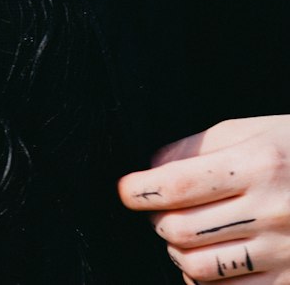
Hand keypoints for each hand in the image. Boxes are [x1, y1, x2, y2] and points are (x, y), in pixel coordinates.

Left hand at [119, 117, 289, 280]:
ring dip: (178, 253)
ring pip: (200, 268)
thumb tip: (151, 167)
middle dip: (158, 222)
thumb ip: (198, 147)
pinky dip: (205, 281)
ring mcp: (284, 252)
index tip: (127, 191)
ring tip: (183, 236)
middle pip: (182, 230)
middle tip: (159, 212)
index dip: (140, 190)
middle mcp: (272, 210)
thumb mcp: (250, 130)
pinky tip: (208, 261)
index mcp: (259, 163)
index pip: (178, 184)